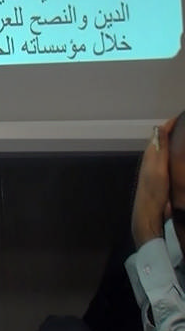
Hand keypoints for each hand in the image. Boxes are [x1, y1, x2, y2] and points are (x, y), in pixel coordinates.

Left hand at [132, 117, 175, 247]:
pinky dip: (176, 154)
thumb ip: (160, 149)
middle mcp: (153, 158)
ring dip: (175, 142)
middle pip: (163, 140)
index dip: (170, 124)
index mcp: (151, 154)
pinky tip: (183, 157)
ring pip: (167, 149)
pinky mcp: (162, 177)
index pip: (160, 133)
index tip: (182, 117)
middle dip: (174, 131)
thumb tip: (160, 127)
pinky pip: (170, 160)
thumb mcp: (158, 168)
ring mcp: (157, 168)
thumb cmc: (154, 190)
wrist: (149, 213)